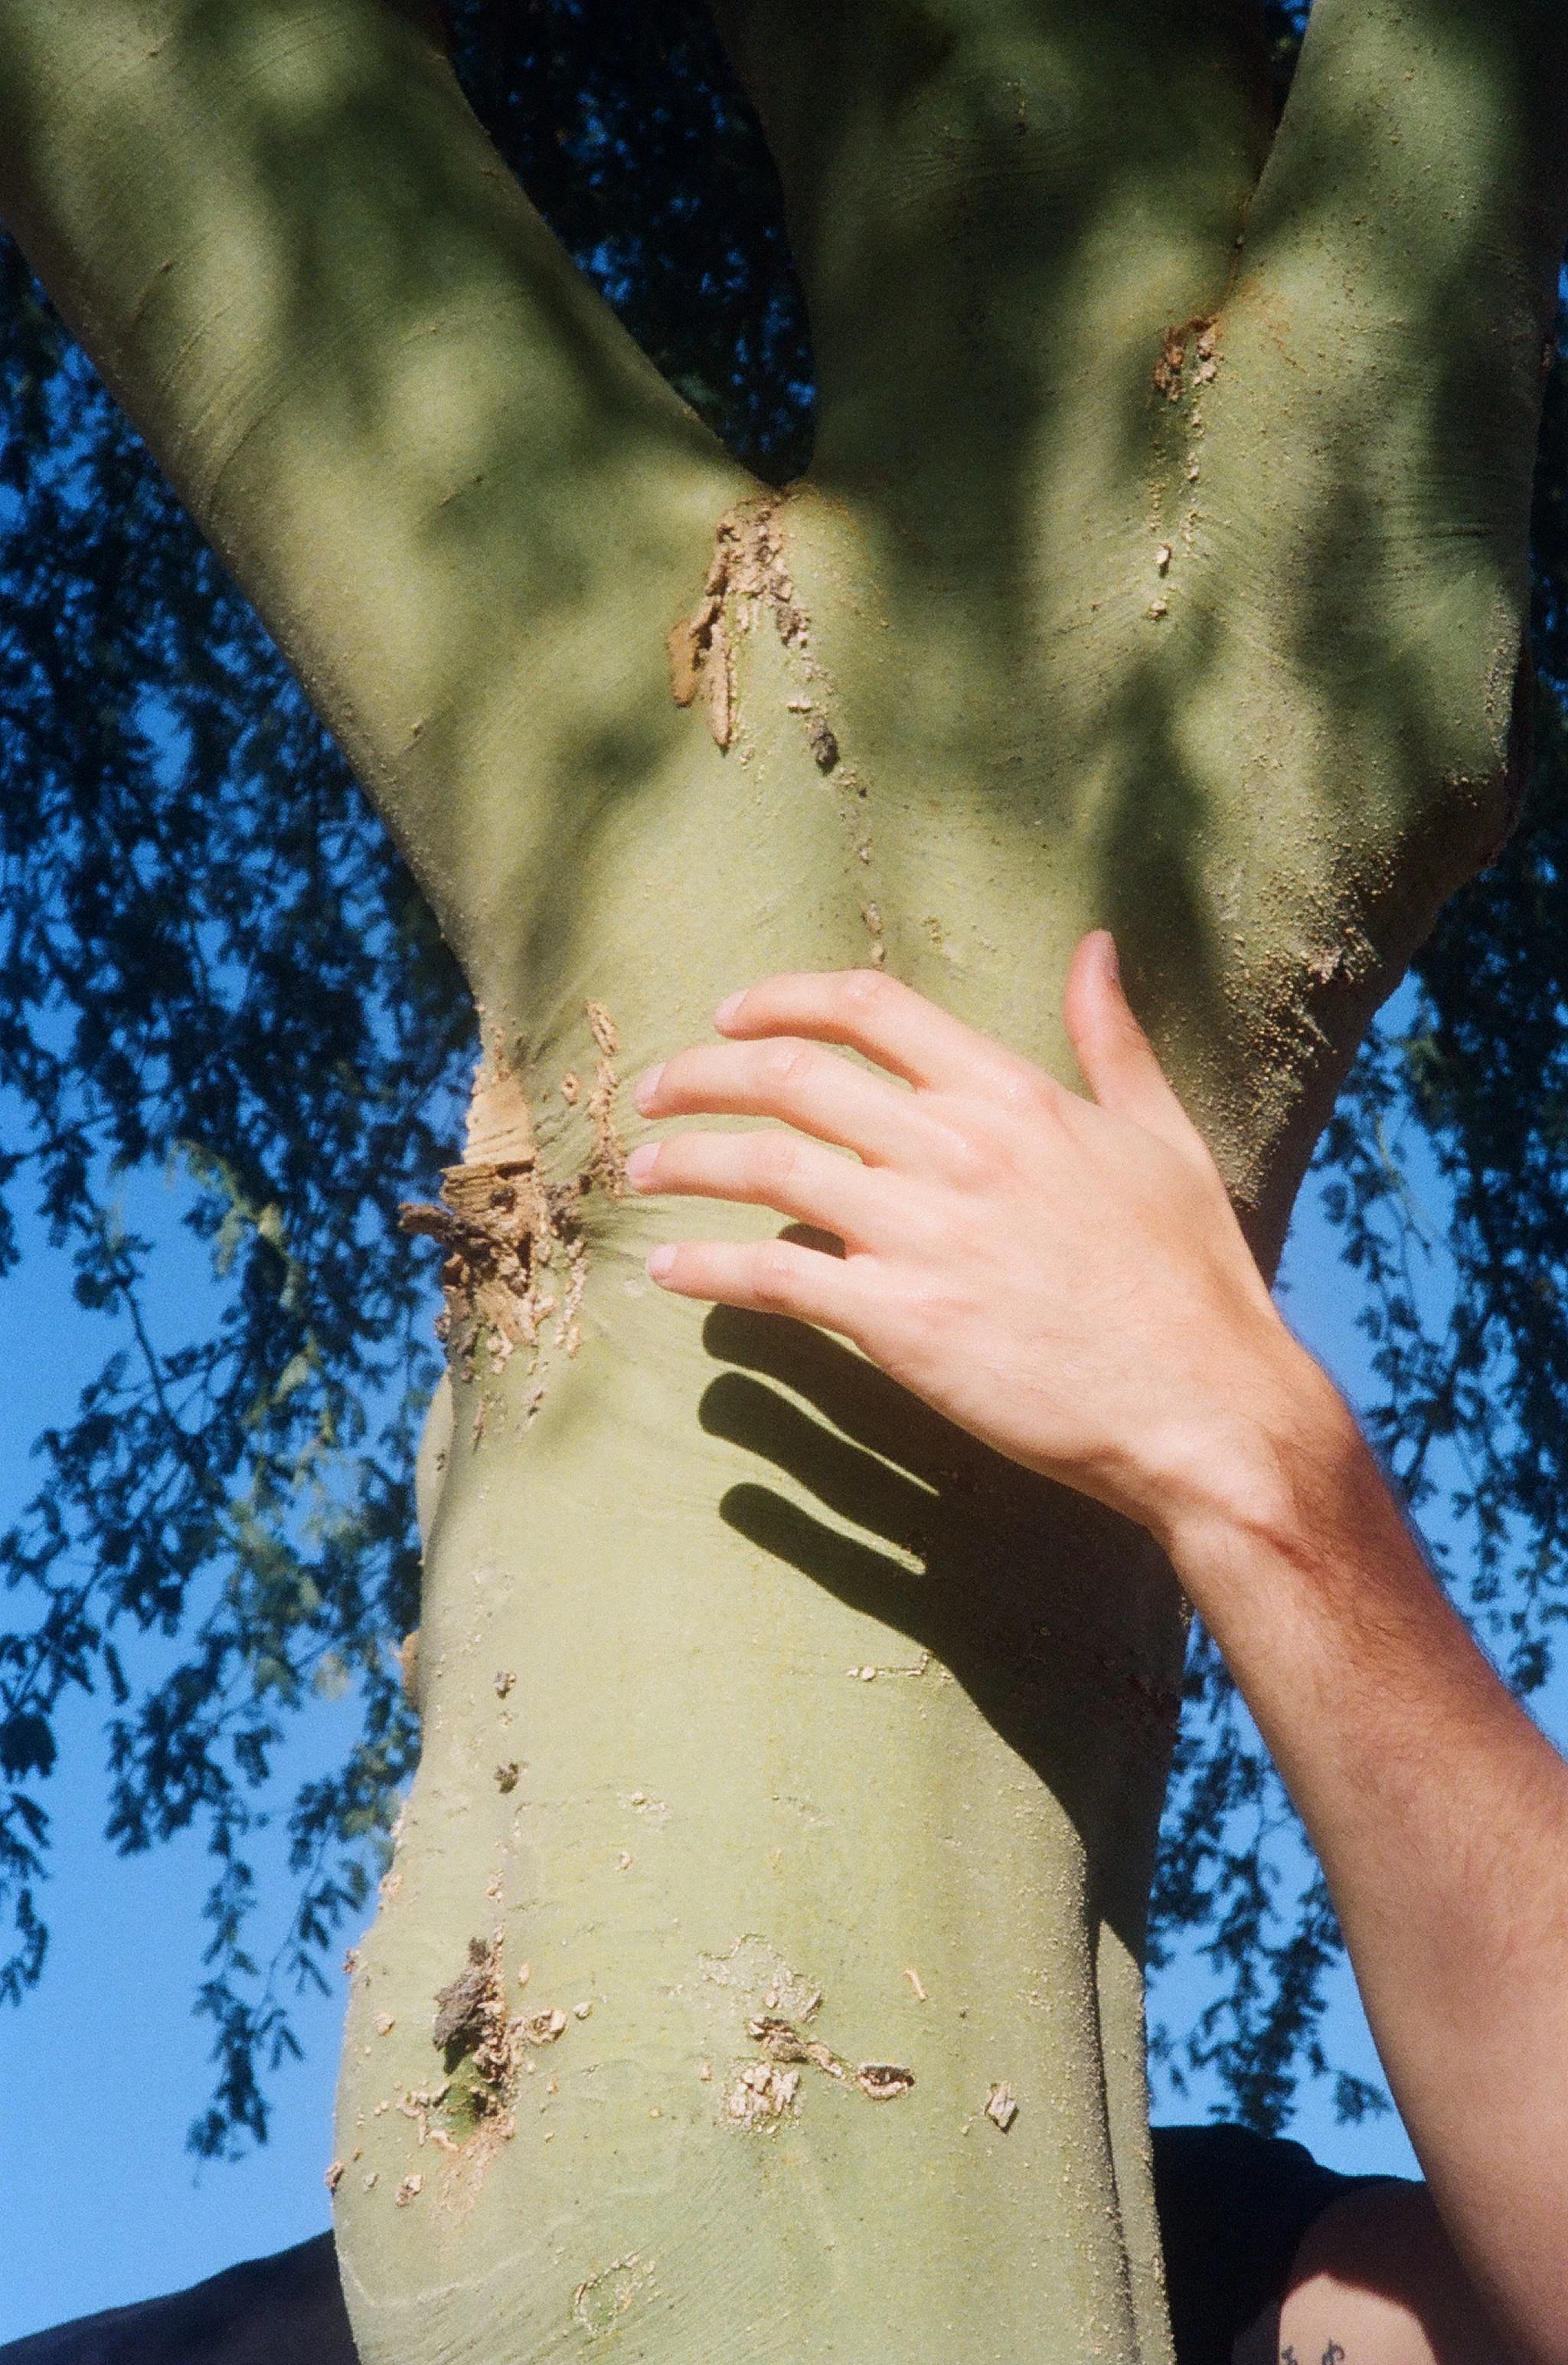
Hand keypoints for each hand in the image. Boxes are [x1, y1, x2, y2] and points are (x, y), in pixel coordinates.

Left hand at [628, 932, 1331, 1550]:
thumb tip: (1096, 948)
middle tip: (655, 1093)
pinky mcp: (899, 1323)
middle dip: (701, 1076)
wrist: (1208, 1408)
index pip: (867, 1008)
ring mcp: (923, 1235)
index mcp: (1012, 1094)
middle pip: (790, 1077)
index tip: (729, 1016)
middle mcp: (956, 1147)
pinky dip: (707, 1268)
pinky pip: (773, 1276)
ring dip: (684, 1161)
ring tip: (640, 1170)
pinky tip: (670, 1269)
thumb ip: (1113, 1039)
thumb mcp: (1162, 1137)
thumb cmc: (1193, 1281)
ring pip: (764, 1167)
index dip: (780, 1000)